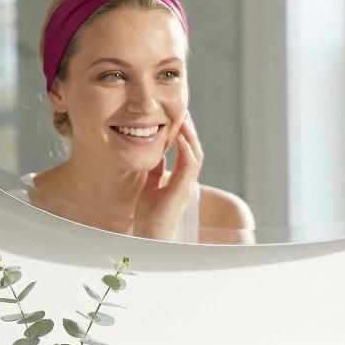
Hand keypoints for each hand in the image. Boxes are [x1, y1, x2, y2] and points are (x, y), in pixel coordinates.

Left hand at [133, 113, 203, 239]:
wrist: (150, 234)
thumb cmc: (148, 213)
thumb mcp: (149, 184)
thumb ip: (155, 169)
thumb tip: (154, 153)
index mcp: (180, 177)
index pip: (187, 150)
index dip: (184, 133)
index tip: (178, 116)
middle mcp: (186, 179)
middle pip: (194, 148)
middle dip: (190, 129)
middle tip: (184, 111)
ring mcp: (187, 184)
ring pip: (196, 153)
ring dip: (190, 135)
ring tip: (184, 118)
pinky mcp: (183, 189)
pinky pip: (190, 164)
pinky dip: (186, 149)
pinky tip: (180, 136)